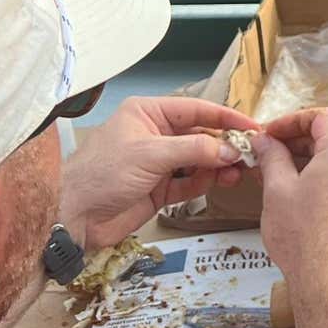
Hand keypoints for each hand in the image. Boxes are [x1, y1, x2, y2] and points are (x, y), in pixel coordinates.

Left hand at [59, 97, 263, 250]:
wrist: (74, 217)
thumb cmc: (102, 174)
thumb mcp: (151, 154)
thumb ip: (195, 150)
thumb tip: (232, 151)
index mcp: (147, 114)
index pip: (196, 110)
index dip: (226, 117)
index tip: (253, 127)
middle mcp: (155, 135)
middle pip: (202, 135)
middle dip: (226, 145)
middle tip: (251, 154)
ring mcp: (158, 163)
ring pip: (200, 160)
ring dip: (220, 166)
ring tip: (238, 172)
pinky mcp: (160, 189)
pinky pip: (191, 181)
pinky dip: (207, 182)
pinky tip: (221, 182)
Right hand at [250, 109, 327, 289]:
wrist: (325, 275)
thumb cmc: (301, 234)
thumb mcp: (277, 188)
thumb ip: (272, 156)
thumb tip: (264, 141)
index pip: (323, 117)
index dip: (292, 120)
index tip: (269, 132)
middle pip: (327, 136)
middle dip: (293, 139)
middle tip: (263, 150)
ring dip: (300, 157)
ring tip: (268, 168)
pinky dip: (311, 173)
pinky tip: (285, 185)